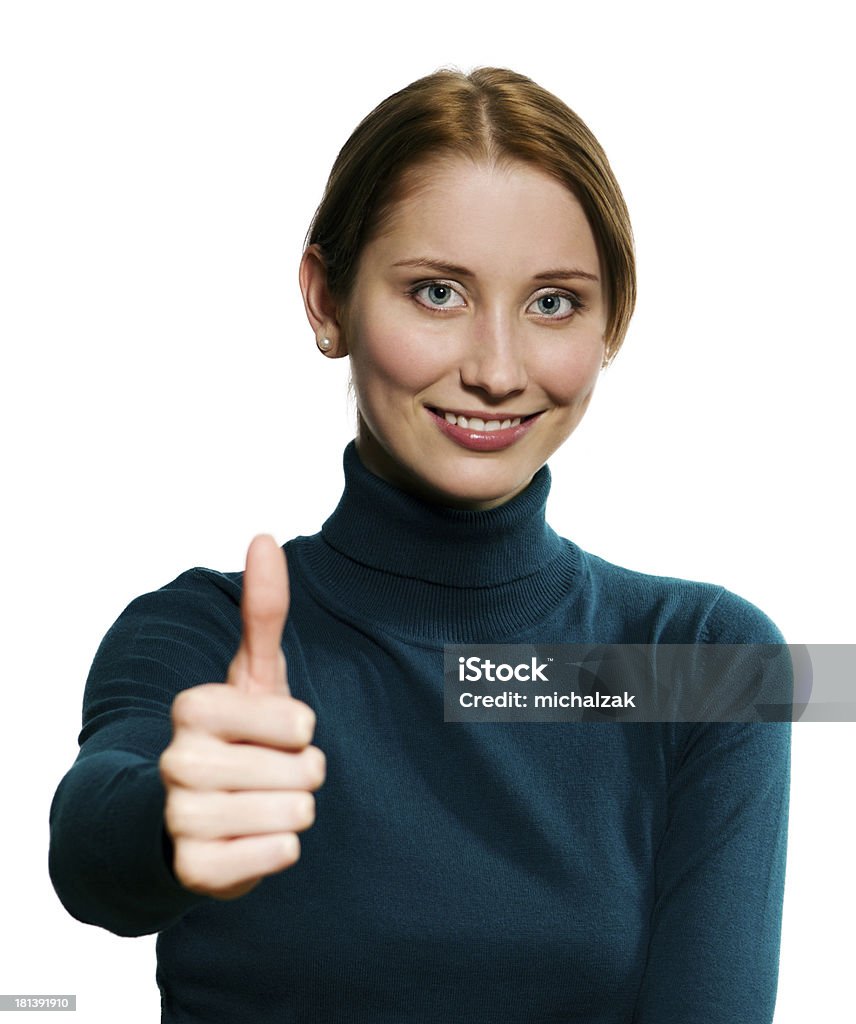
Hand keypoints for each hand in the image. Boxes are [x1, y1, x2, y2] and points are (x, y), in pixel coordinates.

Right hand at [159, 534, 324, 899]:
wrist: (184, 821)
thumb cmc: (235, 737)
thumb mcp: (251, 675)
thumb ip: (263, 610)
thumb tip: (264, 537)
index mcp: (192, 706)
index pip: (300, 721)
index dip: (300, 730)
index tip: (271, 733)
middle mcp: (177, 759)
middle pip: (305, 771)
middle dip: (303, 775)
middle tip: (267, 774)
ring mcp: (181, 817)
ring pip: (296, 814)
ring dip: (293, 812)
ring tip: (257, 804)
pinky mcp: (194, 870)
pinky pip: (280, 855)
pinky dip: (279, 849)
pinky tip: (248, 840)